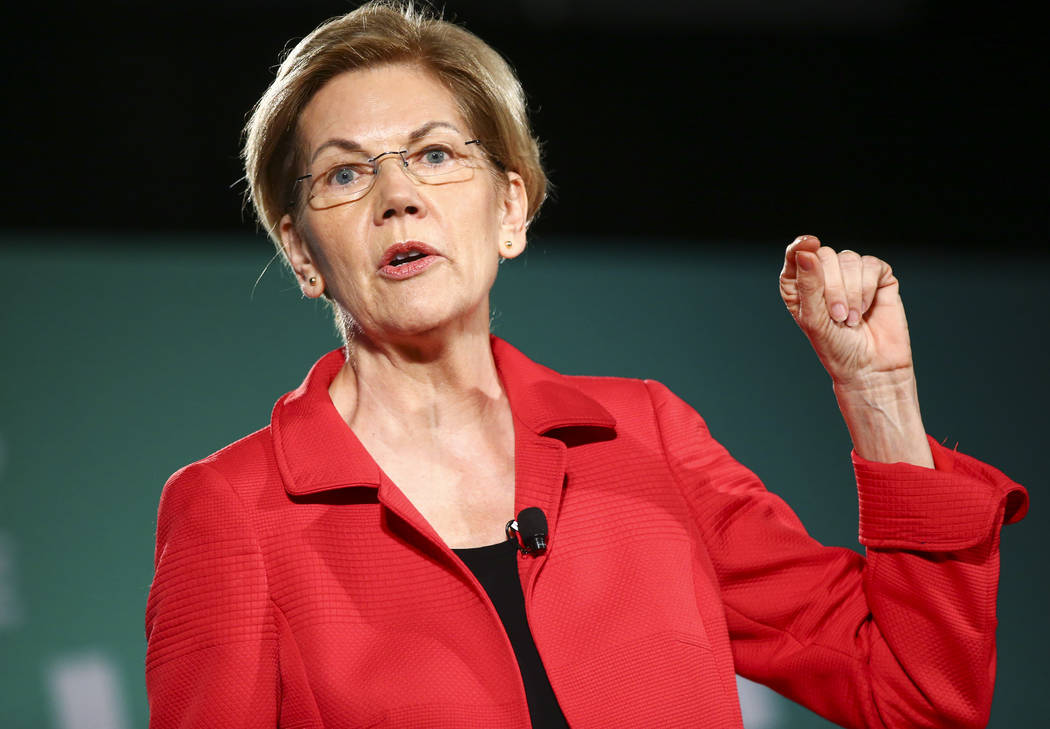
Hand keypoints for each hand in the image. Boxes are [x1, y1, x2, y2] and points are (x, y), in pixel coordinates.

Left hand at [779, 235, 932, 465]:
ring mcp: (852, 275)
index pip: (796, 256)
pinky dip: (868, 288)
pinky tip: (866, 309)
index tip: (808, 245)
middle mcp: (825, 275)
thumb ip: (809, 285)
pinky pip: (871, 265)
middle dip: (832, 287)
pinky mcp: (877, 276)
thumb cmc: (835, 347)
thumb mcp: (814, 318)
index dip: (800, 247)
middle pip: (825, 255)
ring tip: (850, 319)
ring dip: (851, 292)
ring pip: (849, 259)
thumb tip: (806, 252)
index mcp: (801, 285)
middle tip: (837, 317)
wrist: (870, 366)